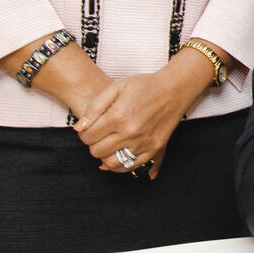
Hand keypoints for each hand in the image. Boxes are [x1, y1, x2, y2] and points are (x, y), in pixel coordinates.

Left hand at [74, 54, 207, 178]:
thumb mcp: (116, 87)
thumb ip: (95, 107)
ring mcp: (143, 143)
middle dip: (93, 144)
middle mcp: (130, 133)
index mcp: (118, 116)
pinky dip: (120, 165)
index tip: (89, 128)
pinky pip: (131, 166)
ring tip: (107, 145)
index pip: (88, 137)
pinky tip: (118, 155)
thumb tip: (79, 128)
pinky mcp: (154, 149)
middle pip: (97, 151)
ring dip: (105, 156)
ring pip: (112, 163)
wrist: (174, 89)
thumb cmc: (144, 85)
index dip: (84, 133)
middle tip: (99, 135)